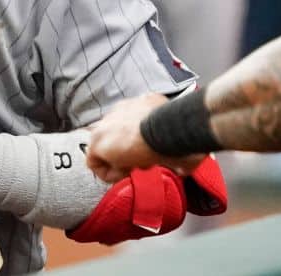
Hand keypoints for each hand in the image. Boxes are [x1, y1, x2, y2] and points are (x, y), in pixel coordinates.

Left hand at [86, 94, 204, 183]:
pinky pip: (96, 164)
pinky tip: (127, 170)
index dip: (137, 144)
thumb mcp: (177, 134)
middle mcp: (118, 112)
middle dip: (128, 153)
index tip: (148, 155)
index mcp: (137, 106)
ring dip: (120, 163)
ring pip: (106, 150)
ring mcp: (105, 126)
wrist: (165, 130)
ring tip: (136, 165)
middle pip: (116, 138)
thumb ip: (175, 144)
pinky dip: (110, 173)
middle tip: (142, 161)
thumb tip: (185, 167)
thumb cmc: (178, 133)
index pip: (128, 126)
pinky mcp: (96, 142)